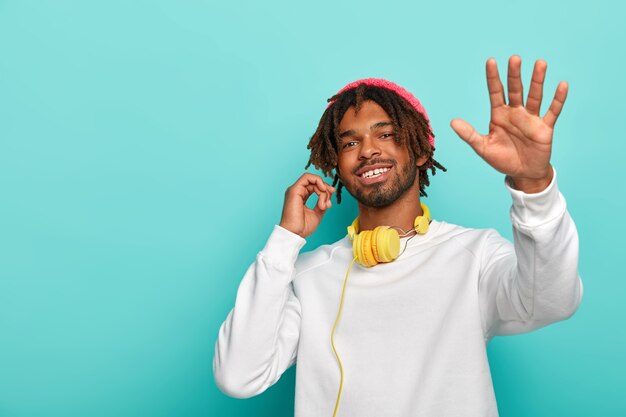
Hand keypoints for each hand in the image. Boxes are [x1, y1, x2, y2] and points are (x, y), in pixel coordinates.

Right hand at [279, 173, 335, 237]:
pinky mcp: (294, 190)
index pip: (314, 186)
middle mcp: (297, 192)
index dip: (325, 189)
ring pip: (312, 179)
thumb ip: (322, 203)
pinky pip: (307, 177)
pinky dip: (317, 181)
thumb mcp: (317, 213)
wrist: (295, 234)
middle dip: (326, 188)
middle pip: (314, 182)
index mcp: (301, 197)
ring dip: (322, 188)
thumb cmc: (303, 227)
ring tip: (324, 203)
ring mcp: (295, 190)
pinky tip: (322, 190)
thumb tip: (328, 195)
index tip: (332, 195)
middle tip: (329, 201)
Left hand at [450, 55, 567, 192]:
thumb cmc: (502, 159)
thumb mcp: (483, 148)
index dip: (493, 78)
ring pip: (535, 96)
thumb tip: (452, 122)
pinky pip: (552, 111)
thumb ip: (469, 134)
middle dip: (514, 75)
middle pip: (515, 90)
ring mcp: (531, 119)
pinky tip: (562, 84)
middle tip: (514, 58)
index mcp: (499, 115)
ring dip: (537, 81)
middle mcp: (515, 113)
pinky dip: (558, 99)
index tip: (491, 61)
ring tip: (540, 63)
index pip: (495, 92)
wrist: (522, 173)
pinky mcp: (544, 128)